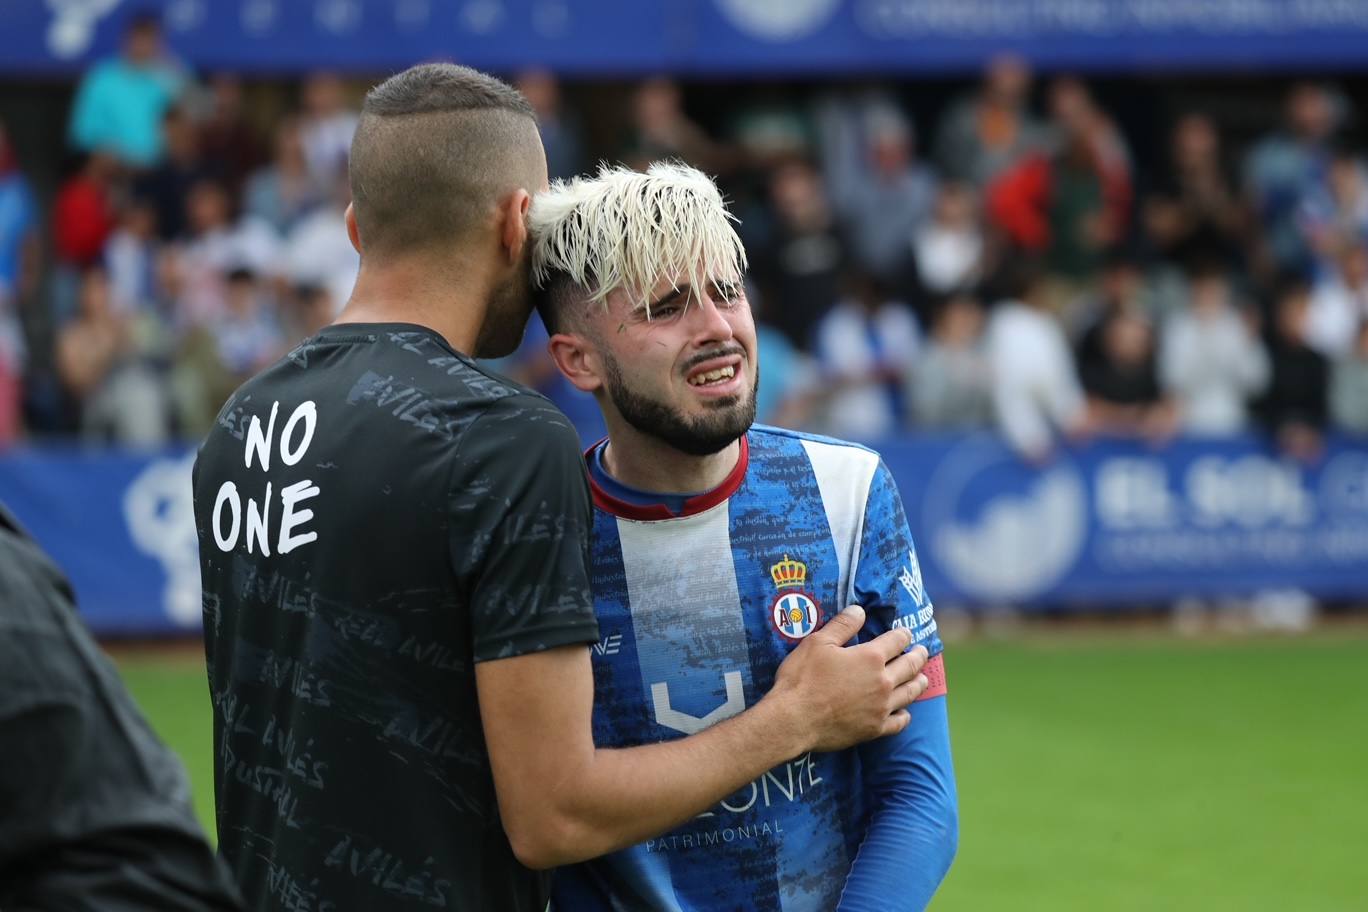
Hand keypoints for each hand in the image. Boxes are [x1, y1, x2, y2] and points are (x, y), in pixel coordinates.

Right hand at [765, 605, 930, 752]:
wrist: (794, 720)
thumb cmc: (802, 678)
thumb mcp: (818, 642)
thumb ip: (842, 625)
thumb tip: (860, 610)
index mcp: (871, 657)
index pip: (897, 641)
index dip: (903, 634)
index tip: (906, 633)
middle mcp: (883, 681)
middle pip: (910, 666)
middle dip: (918, 656)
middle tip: (923, 652)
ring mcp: (881, 707)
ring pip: (910, 693)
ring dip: (919, 683)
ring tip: (923, 678)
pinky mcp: (875, 729)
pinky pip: (899, 722)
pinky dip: (905, 715)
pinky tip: (905, 712)